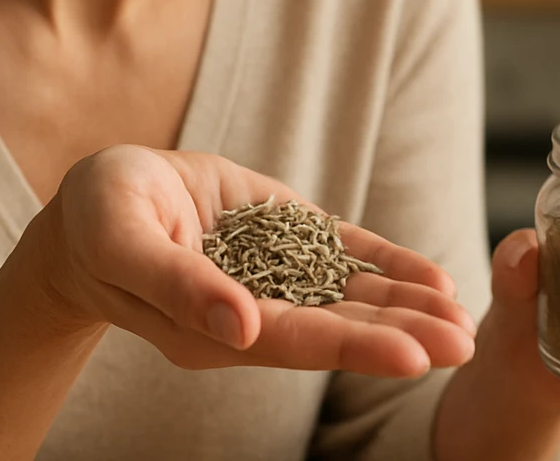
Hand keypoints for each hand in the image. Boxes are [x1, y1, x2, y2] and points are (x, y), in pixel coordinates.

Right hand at [28, 145, 476, 377]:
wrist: (95, 203)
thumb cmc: (96, 222)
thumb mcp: (122, 242)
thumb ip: (177, 285)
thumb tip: (238, 326)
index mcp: (213, 328)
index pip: (295, 341)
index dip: (355, 346)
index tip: (414, 356)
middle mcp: (253, 312)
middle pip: (336, 327)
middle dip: (402, 334)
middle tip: (465, 343)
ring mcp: (272, 275)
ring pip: (349, 296)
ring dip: (407, 305)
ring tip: (463, 316)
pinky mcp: (282, 236)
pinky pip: (342, 255)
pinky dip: (386, 266)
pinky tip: (431, 278)